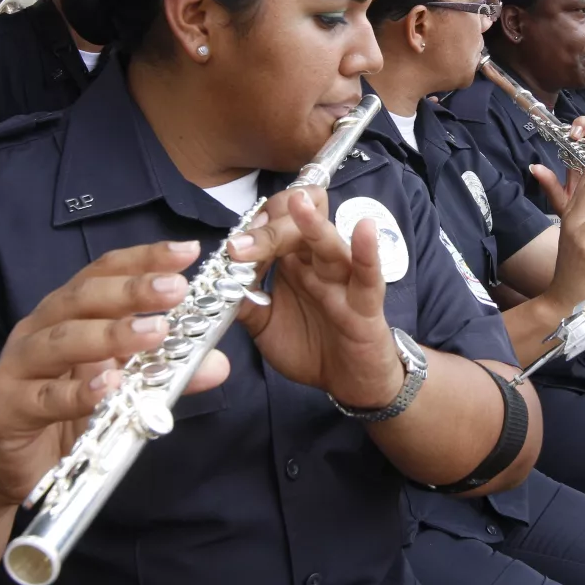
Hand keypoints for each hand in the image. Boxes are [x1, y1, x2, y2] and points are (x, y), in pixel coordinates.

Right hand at [0, 241, 229, 507]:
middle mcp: (41, 329)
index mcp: (68, 313)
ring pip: (63, 340)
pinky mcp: (7, 409)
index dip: (144, 258)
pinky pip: (46, 398)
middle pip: (84, 298)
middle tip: (177, 288)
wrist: (8, 467)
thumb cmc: (68, 413)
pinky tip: (110, 385)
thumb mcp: (125, 388)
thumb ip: (168, 372)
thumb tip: (218, 363)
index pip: (105, 273)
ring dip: (111, 334)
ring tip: (155, 331)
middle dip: (132, 289)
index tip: (188, 251)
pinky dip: (80, 392)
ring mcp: (19, 367)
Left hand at [229, 188, 402, 409]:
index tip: (232, 246)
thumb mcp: (264, 325)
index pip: (274, 227)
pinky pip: (367, 275)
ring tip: (299, 202)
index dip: (252, 230)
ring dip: (313, 224)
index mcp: (293, 262)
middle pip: (297, 228)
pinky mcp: (366, 303)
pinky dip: (367, 252)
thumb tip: (217, 281)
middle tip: (239, 246)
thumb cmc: (310, 345)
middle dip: (268, 230)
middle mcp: (316, 263)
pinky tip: (364, 229)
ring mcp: (343, 279)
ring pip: (329, 244)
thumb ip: (244, 302)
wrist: (348, 382)